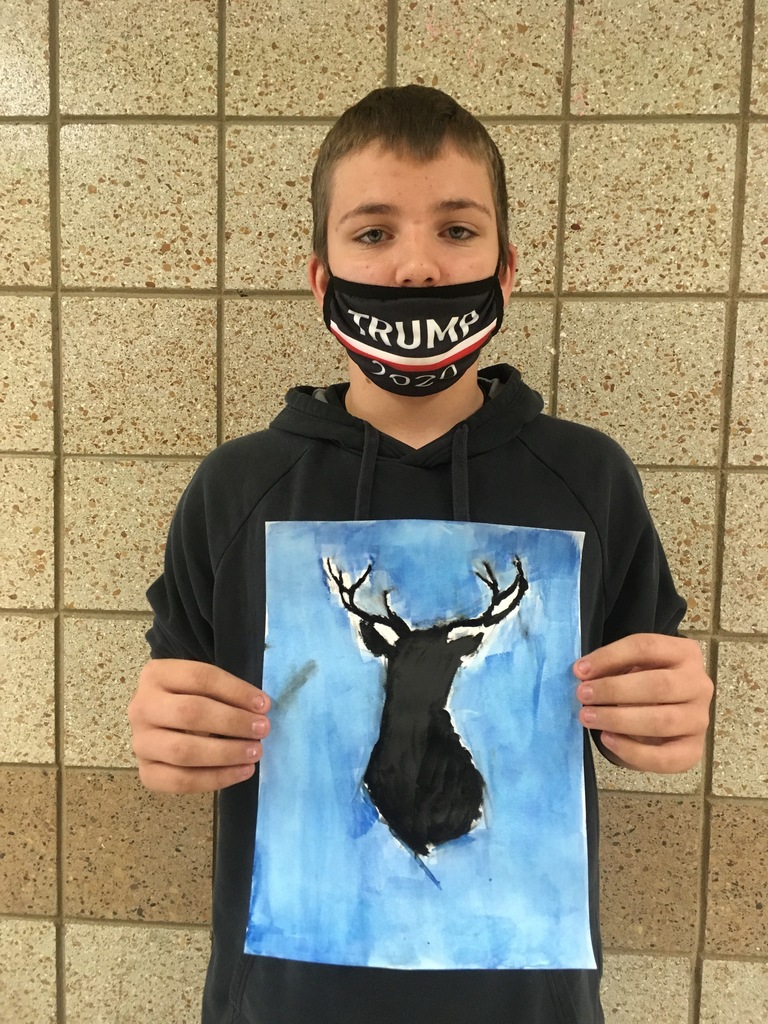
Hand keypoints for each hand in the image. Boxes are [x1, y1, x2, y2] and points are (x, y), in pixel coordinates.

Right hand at [128, 659, 270, 792]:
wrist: (161, 720)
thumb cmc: (190, 697)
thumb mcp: (203, 684)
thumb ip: (226, 691)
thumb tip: (260, 709)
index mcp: (157, 674)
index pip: (200, 678)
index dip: (235, 691)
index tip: (263, 705)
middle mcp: (142, 707)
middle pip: (190, 713)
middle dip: (232, 722)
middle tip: (262, 729)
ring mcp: (140, 742)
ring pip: (183, 751)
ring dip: (226, 753)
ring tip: (255, 752)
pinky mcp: (146, 772)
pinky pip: (180, 781)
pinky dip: (215, 779)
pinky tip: (241, 771)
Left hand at [574, 634, 712, 773]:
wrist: (666, 712)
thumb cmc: (643, 681)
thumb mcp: (630, 665)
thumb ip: (613, 665)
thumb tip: (584, 672)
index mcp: (684, 653)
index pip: (646, 647)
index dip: (610, 657)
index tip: (580, 670)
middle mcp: (699, 684)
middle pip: (658, 685)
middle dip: (614, 690)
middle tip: (583, 695)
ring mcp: (700, 718)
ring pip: (662, 721)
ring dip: (619, 719)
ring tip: (588, 717)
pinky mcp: (693, 749)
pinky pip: (666, 757)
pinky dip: (633, 751)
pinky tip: (608, 739)